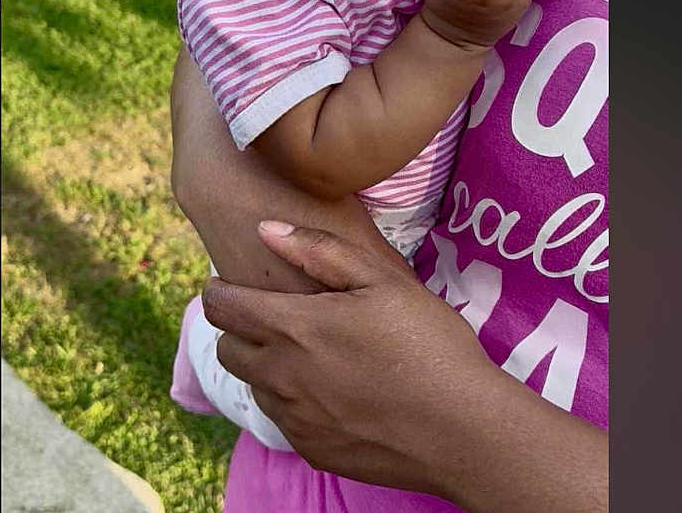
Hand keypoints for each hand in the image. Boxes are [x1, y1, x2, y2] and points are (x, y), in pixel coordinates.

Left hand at [202, 220, 493, 498]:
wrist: (464, 430)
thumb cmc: (427, 343)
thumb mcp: (382, 279)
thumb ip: (319, 250)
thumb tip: (266, 230)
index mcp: (293, 328)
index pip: (222, 307)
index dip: (218, 291)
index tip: (227, 284)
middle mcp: (282, 378)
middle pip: (226, 349)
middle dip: (235, 327)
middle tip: (266, 314)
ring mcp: (296, 420)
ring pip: (253, 386)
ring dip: (263, 364)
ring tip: (303, 350)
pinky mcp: (313, 451)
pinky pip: (282, 419)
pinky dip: (290, 400)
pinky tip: (328, 389)